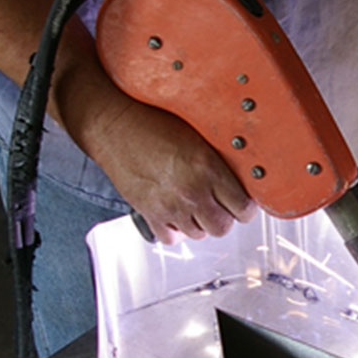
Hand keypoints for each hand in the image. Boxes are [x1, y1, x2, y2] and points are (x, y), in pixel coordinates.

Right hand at [87, 98, 256, 244]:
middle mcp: (191, 191)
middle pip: (223, 227)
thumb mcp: (197, 133)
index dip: (245, 207)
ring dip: (201, 222)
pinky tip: (176, 213)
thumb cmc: (153, 120)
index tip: (241, 201)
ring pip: (199, 234)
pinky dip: (176, 229)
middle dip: (225, 217)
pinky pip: (172, 237)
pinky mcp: (149, 213)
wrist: (112, 124)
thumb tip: (240, 175)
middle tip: (220, 204)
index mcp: (208, 168)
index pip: (244, 208)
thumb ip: (218, 158)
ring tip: (196, 205)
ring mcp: (169, 206)